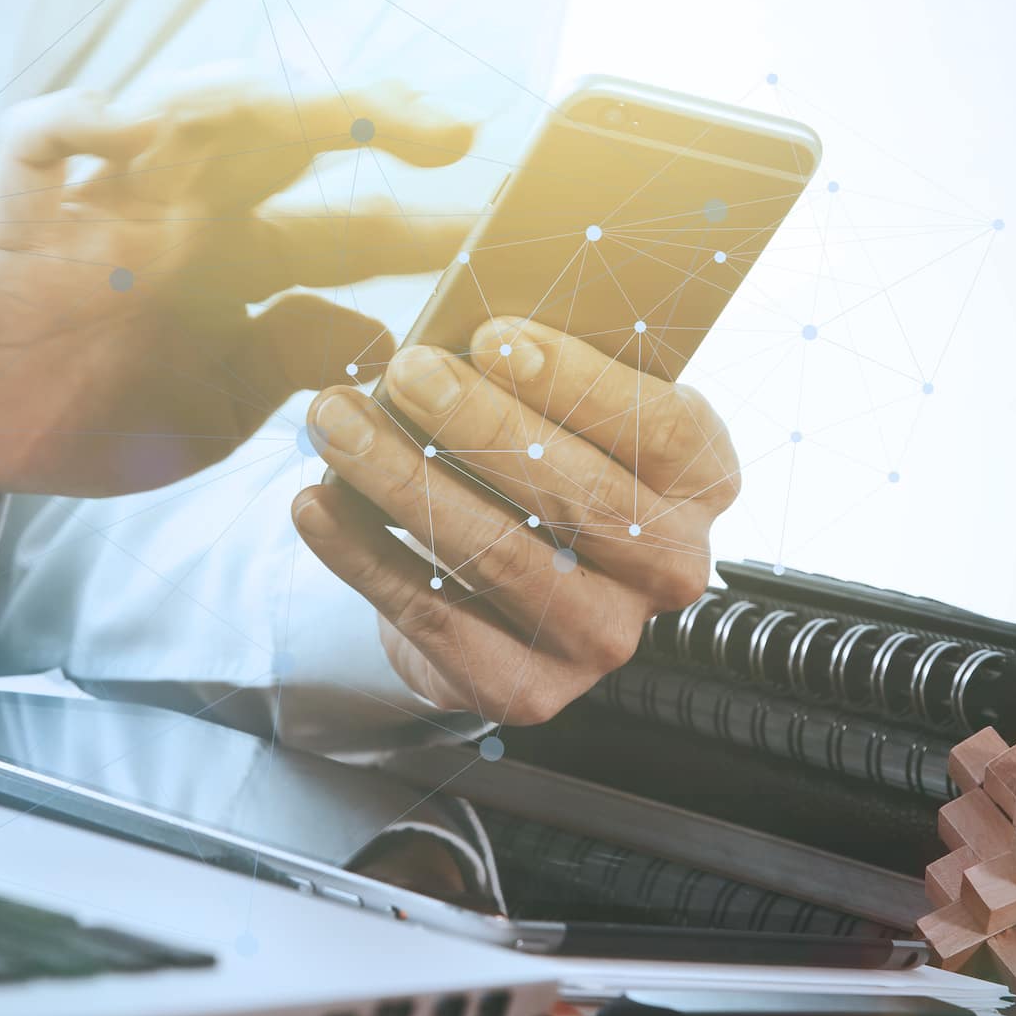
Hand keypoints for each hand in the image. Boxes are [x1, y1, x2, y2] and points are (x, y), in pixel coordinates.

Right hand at [0, 71, 474, 495]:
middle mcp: (181, 218)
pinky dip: (85, 120)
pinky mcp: (20, 213)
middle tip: (448, 131)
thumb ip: (290, 361)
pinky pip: (43, 136)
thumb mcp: (216, 405)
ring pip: (181, 113)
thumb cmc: (93, 413)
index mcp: (235, 266)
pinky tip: (131, 129)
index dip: (420, 225)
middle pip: (283, 140)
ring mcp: (104, 206)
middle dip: (367, 120)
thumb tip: (385, 338)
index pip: (343, 229)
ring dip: (257, 98)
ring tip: (324, 105)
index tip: (499, 228)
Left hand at [291, 318, 739, 723]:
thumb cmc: (533, 469)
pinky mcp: (524, 689)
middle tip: (403, 370)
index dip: (577, 382)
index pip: (661, 429)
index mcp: (700, 482)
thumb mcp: (562, 412)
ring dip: (402, 479)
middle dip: (475, 423)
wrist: (501, 599)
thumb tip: (459, 326)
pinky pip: (432, 615)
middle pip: (575, 494)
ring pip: (497, 554)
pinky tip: (315, 504)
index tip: (493, 335)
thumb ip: (538, 372)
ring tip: (336, 423)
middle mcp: (669, 569)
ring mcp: (601, 640)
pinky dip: (361, 554)